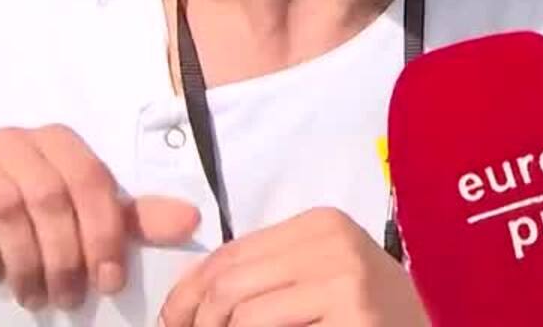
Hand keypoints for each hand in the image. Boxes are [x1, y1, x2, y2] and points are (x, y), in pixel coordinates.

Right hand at [0, 126, 199, 309]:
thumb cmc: (28, 212)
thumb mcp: (82, 213)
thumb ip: (132, 219)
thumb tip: (191, 220)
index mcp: (57, 140)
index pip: (91, 181)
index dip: (105, 235)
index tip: (109, 283)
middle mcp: (13, 138)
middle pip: (48, 197)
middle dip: (63, 258)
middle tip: (67, 300)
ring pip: (4, 207)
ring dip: (24, 263)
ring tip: (33, 298)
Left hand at [158, 208, 427, 326]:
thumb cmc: (370, 321)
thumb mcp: (319, 284)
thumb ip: (266, 280)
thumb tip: (186, 302)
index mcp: (320, 224)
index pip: (229, 253)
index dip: (186, 293)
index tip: (172, 324)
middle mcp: (332, 240)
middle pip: (228, 282)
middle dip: (195, 322)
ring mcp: (345, 276)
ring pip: (242, 313)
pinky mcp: (352, 311)